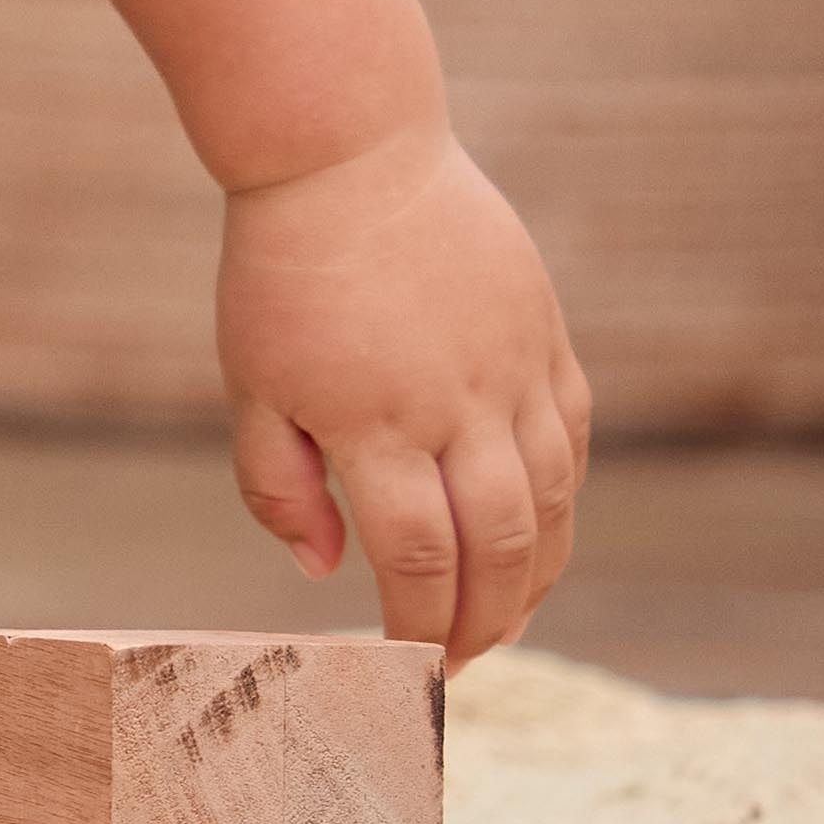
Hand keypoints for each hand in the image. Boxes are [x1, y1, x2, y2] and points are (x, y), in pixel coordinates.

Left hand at [212, 115, 589, 659]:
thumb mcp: (251, 382)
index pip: (414, 558)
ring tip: (504, 619)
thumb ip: (278, 485)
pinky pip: (572, 445)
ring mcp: (515, 371)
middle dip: (485, 624)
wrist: (349, 156)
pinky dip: (559, 503)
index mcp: (374, 420)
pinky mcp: (547, 341)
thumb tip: (325, 571)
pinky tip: (532, 535)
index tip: (402, 667)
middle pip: (497, 548)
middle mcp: (459, 404)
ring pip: (551, 505)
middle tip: (461, 667)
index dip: (415, 625)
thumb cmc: (282, 275)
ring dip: (534, 578)